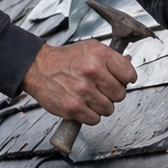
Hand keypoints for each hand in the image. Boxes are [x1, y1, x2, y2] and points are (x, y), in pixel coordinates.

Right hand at [21, 38, 136, 125]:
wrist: (39, 68)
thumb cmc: (64, 60)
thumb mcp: (90, 48)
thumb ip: (111, 58)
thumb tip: (127, 65)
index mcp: (99, 55)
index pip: (129, 74)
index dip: (125, 79)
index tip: (120, 80)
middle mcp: (92, 72)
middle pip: (120, 94)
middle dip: (112, 93)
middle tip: (101, 88)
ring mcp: (83, 91)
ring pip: (108, 109)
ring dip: (100, 105)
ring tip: (90, 96)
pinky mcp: (74, 107)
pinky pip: (94, 119)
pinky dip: (90, 115)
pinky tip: (83, 104)